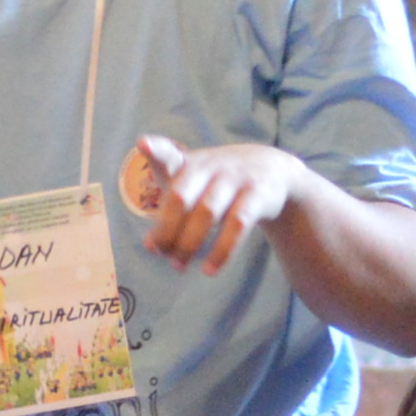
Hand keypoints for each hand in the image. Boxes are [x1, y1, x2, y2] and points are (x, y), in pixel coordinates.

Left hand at [131, 136, 304, 273]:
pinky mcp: (258, 194)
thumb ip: (168, 214)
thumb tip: (150, 246)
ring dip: (189, 244)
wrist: (271, 171)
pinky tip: (209, 270)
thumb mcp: (194, 185)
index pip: (169, 153)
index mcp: (189, 163)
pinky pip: (238, 225)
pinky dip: (221, 251)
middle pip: (181, 197)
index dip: (156, 150)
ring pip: (207, 213)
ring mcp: (235, 178)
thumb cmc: (218, 183)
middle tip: (161, 253)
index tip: (143, 145)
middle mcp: (210, 167)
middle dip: (166, 230)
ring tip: (179, 267)